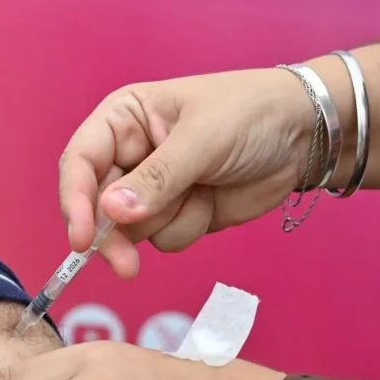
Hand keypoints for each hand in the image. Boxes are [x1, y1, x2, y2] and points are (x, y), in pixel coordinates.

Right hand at [59, 69, 314, 277]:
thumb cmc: (252, 113)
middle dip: (114, 235)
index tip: (83, 239)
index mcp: (123, 118)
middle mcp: (128, 154)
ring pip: (130, 230)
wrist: (304, 135)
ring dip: (166, 223)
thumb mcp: (203, 139)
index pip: (80, 162)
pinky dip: (188, 228)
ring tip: (201, 194)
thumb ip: (157, 178)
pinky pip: (162, 239)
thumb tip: (113, 212)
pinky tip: (211, 202)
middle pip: (96, 206)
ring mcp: (151, 188)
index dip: (75, 201)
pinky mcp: (175, 214)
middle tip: (127, 266)